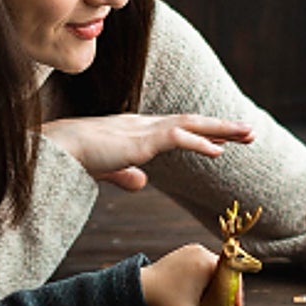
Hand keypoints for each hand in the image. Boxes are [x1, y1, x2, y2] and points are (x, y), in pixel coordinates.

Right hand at [41, 113, 253, 190]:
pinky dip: (200, 142)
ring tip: (248, 134)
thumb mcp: (106, 169)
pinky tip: (219, 150)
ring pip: (190, 124)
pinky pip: (177, 137)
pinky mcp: (140, 139)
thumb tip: (142, 183)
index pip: (175, 129)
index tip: (222, 140)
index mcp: (134, 131)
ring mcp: (142, 129)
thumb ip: (125, 175)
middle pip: (190, 122)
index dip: (201, 134)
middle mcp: (142, 124)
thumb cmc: (74, 159)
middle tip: (249, 131)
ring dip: (221, 129)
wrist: (57, 150)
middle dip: (221, 127)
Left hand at [140, 244, 235, 305]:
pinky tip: (203, 289)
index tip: (236, 305)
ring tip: (214, 299)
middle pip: (224, 271)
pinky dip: (206, 274)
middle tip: (224, 305)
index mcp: (206, 264)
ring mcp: (193, 249)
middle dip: (226, 289)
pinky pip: (204, 262)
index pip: (233, 277)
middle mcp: (202, 252)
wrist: (141, 286)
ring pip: (215, 266)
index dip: (237, 292)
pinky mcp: (186, 250)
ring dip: (216, 281)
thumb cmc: (164, 302)